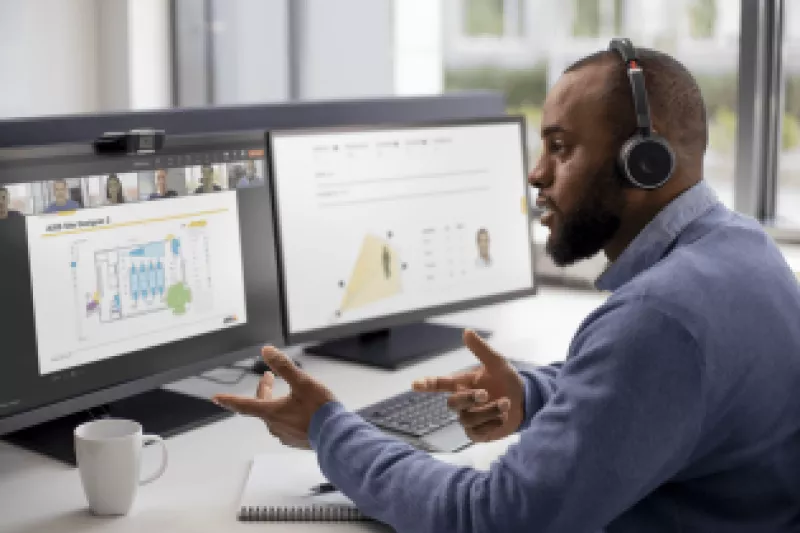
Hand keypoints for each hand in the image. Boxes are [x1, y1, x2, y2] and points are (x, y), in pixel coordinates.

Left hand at [212, 347, 336, 448]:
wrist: (336, 435)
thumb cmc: (319, 409)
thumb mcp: (302, 382)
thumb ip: (283, 366)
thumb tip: (266, 351)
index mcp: (271, 412)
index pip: (244, 404)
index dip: (229, 400)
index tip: (216, 398)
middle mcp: (274, 425)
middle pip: (261, 406)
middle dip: (264, 390)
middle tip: (269, 377)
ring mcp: (284, 435)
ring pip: (273, 416)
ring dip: (275, 403)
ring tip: (288, 394)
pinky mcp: (295, 441)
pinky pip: (285, 425)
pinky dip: (287, 414)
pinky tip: (299, 411)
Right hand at [413, 330, 524, 442]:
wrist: (525, 402)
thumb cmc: (507, 381)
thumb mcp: (497, 363)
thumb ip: (481, 349)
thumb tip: (466, 331)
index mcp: (463, 383)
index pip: (440, 384)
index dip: (427, 384)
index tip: (415, 384)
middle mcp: (463, 401)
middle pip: (452, 403)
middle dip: (469, 398)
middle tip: (486, 394)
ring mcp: (468, 418)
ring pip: (467, 419)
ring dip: (489, 411)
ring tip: (506, 404)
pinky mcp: (477, 433)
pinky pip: (477, 432)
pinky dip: (493, 424)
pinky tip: (503, 418)